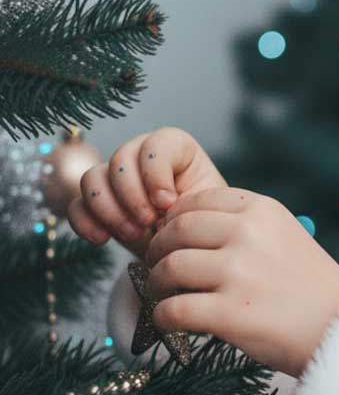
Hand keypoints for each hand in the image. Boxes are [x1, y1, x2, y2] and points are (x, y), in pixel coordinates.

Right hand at [67, 127, 227, 261]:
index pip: (156, 144)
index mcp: (176, 149)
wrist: (189, 250)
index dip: (156, 173)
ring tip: (133, 234)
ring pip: (92, 178)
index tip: (168, 203)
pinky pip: (76, 205)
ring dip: (109, 209)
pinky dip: (85, 222)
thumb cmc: (203, 224)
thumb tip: (163, 205)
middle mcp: (141, 156)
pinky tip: (102, 239)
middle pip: (120, 159)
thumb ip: (189, 200)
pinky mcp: (97, 204)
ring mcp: (115, 178)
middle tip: (148, 223)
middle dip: (132, 195)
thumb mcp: (206, 209)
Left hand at [143, 186, 338, 378]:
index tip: (172, 238)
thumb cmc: (312, 288)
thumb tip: (185, 228)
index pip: (197, 201)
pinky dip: (163, 318)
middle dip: (158, 250)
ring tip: (165, 295)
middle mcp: (248, 234)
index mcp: (263, 210)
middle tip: (157, 267)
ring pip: (169, 268)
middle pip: (176, 231)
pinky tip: (170, 322)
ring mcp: (238, 273)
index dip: (175, 220)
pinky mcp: (229, 313)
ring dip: (157, 284)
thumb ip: (245, 226)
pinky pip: (172, 310)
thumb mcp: (287, 236)